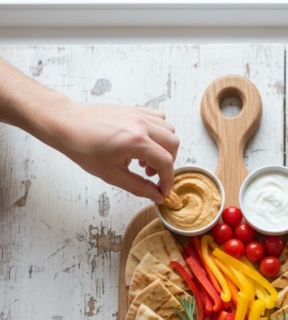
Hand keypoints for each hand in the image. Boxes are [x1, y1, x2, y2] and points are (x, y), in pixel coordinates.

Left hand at [47, 101, 178, 202]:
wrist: (68, 125)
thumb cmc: (84, 148)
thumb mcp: (112, 175)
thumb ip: (139, 187)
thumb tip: (157, 196)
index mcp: (136, 141)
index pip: (166, 162)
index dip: (167, 180)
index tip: (162, 191)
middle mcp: (141, 124)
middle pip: (173, 144)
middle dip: (167, 164)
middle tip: (151, 174)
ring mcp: (138, 114)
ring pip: (169, 130)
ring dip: (164, 147)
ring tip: (145, 159)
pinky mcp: (134, 109)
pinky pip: (159, 118)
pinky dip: (158, 132)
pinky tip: (144, 143)